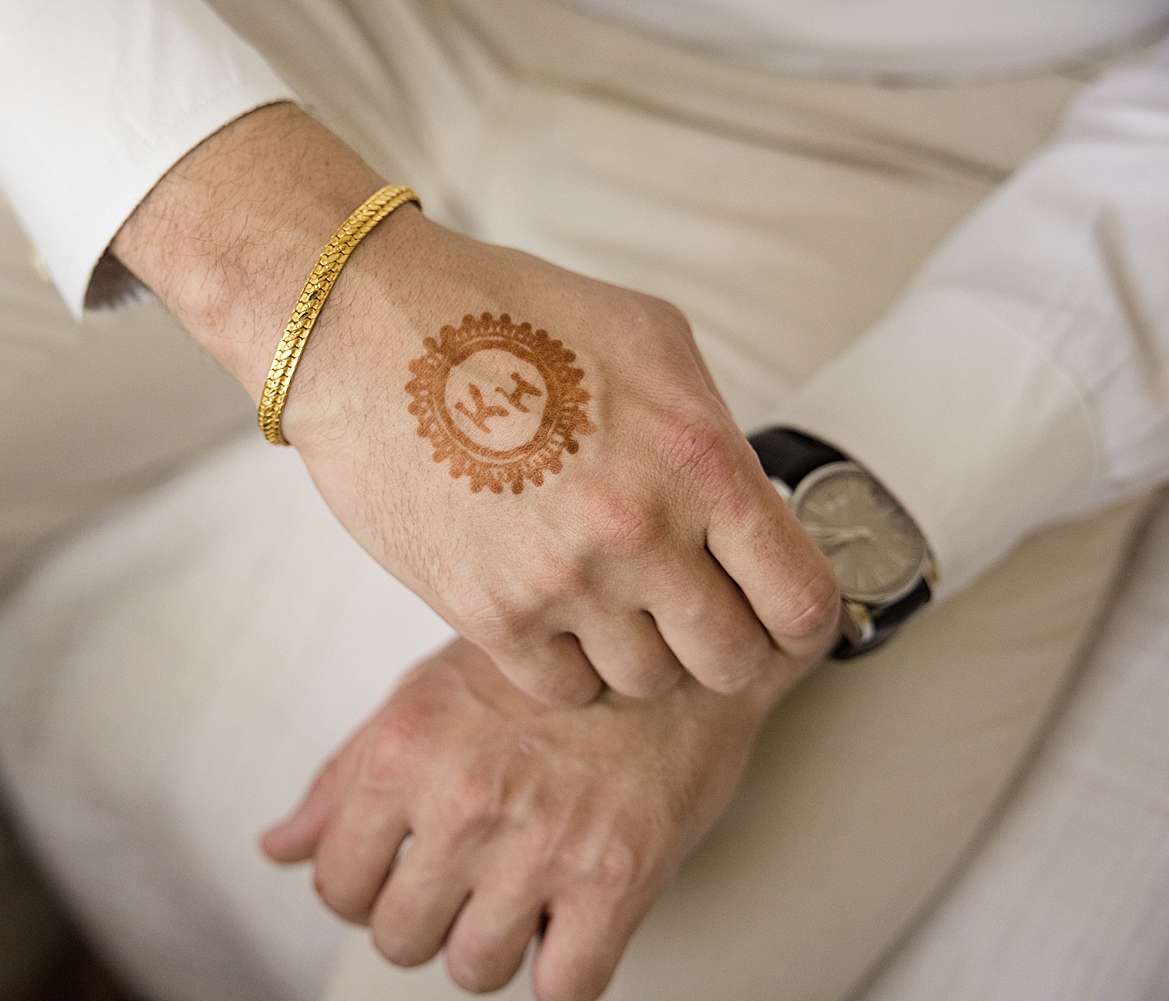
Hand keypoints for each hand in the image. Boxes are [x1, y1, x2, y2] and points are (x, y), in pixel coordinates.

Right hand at [113, 104, 840, 703]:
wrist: (367, 330)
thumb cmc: (506, 315)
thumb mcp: (648, 337)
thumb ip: (712, 432)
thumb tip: (750, 506)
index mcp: (697, 457)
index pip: (801, 602)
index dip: (800, 619)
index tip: (779, 614)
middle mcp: (639, 531)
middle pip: (729, 662)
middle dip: (721, 643)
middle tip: (691, 610)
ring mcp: (562, 581)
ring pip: (645, 682)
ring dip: (639, 651)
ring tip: (608, 597)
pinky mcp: (487, 613)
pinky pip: (564, 689)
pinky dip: (568, 665)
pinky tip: (553, 612)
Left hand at [262, 638, 778, 1000]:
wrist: (678, 647)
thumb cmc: (551, 669)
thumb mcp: (428, 693)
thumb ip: (345, 776)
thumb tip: (279, 847)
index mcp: (405, 749)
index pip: (336, 883)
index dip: (365, 890)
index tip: (399, 876)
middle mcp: (463, 799)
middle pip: (400, 937)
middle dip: (430, 919)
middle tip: (469, 880)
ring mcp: (540, 843)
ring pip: (474, 969)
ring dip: (496, 945)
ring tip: (524, 894)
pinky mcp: (617, 878)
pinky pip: (564, 988)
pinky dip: (566, 971)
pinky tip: (574, 923)